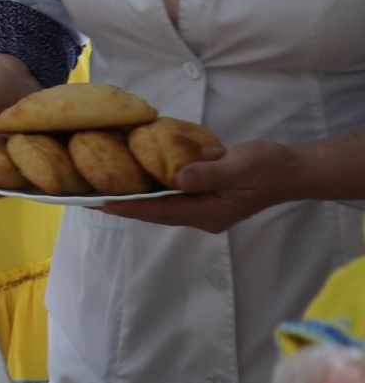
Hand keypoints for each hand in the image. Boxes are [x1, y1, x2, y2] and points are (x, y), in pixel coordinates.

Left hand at [101, 140, 305, 232]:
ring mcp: (204, 208)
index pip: (160, 212)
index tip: (99, 204)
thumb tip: (178, 178)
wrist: (292, 170)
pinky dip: (152, 188)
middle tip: (89, 197)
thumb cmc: (267, 168)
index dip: (129, 207)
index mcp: (208, 212)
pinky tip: (136, 177)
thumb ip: (208, 173)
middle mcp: (202, 215)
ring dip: (135, 198)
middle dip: (124, 205)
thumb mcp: (239, 166)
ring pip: (162, 205)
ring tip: (103, 189)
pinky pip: (172, 196)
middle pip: (155, 212)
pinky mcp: (206, 197)